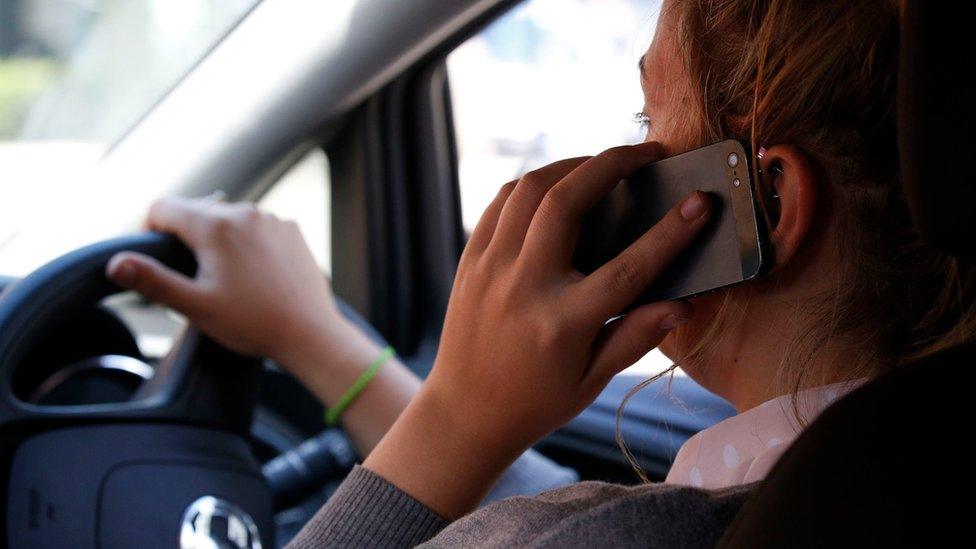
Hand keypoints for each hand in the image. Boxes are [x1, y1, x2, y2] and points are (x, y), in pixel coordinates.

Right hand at [105, 198, 353, 370]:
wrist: (311, 333)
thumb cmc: (253, 323)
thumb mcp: (195, 305)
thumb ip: (153, 281)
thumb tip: (117, 263)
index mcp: (215, 225)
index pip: (162, 207)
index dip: (148, 229)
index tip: (152, 257)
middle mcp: (245, 212)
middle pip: (196, 211)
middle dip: (184, 237)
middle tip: (188, 276)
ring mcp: (272, 220)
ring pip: (228, 219)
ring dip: (217, 240)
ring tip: (222, 279)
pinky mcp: (291, 231)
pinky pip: (256, 228)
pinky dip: (246, 243)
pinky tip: (251, 275)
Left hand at [365, 141, 711, 516]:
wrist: (463, 414)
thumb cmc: (534, 403)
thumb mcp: (591, 382)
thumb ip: (634, 338)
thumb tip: (681, 304)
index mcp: (562, 323)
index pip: (629, 268)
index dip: (671, 232)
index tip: (699, 202)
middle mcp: (524, 287)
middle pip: (567, 201)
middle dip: (612, 163)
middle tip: (645, 153)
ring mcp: (491, 269)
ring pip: (529, 190)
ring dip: (570, 165)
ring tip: (601, 165)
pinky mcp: (470, 262)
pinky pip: (500, 203)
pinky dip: (532, 184)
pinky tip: (556, 185)